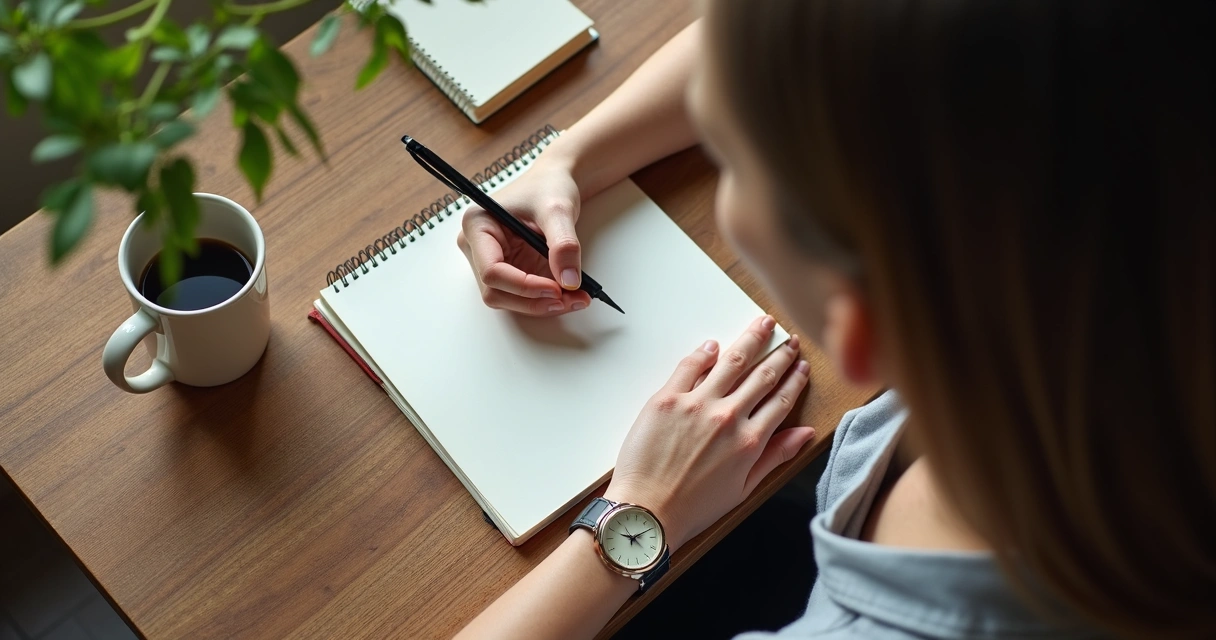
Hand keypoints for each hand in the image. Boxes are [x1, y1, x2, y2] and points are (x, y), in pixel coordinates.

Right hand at [456, 160, 592, 315]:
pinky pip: (521, 295)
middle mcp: (477, 247)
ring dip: (540, 306)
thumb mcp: (558, 210)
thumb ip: (564, 245)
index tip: (556, 288)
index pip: (491, 270)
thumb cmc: (549, 186)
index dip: (523, 286)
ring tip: (576, 299)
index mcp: (477, 225)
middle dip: (533, 302)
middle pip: (496, 291)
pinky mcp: (508, 270)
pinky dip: (544, 300)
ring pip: (507, 299)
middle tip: (571, 300)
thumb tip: (570, 281)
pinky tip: (570, 295)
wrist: (554, 183)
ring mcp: (491, 261)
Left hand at [604, 316, 814, 552]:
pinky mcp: (666, 399)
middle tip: (789, 339)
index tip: (802, 365)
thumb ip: (776, 456)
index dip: (794, 379)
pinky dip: (705, 352)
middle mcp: (727, 417)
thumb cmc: (693, 507)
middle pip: (762, 375)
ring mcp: (696, 405)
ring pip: (731, 361)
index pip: (781, 399)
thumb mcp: (744, 488)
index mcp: (750, 441)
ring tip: (762, 324)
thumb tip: (806, 433)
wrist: (646, 512)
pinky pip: (689, 366)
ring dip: (750, 339)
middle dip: (780, 354)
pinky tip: (714, 344)